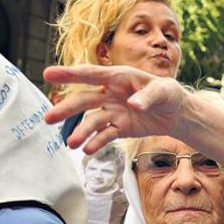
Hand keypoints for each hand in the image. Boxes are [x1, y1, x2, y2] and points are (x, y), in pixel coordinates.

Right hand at [44, 64, 188, 154]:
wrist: (176, 113)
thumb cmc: (168, 94)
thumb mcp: (164, 91)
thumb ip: (148, 97)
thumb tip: (133, 105)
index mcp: (119, 77)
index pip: (91, 75)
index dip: (70, 74)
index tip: (48, 74)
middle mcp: (111, 93)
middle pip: (85, 100)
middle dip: (67, 109)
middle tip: (48, 118)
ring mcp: (114, 111)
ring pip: (93, 121)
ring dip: (81, 132)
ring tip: (71, 144)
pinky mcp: (120, 127)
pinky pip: (106, 135)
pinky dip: (97, 142)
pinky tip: (88, 150)